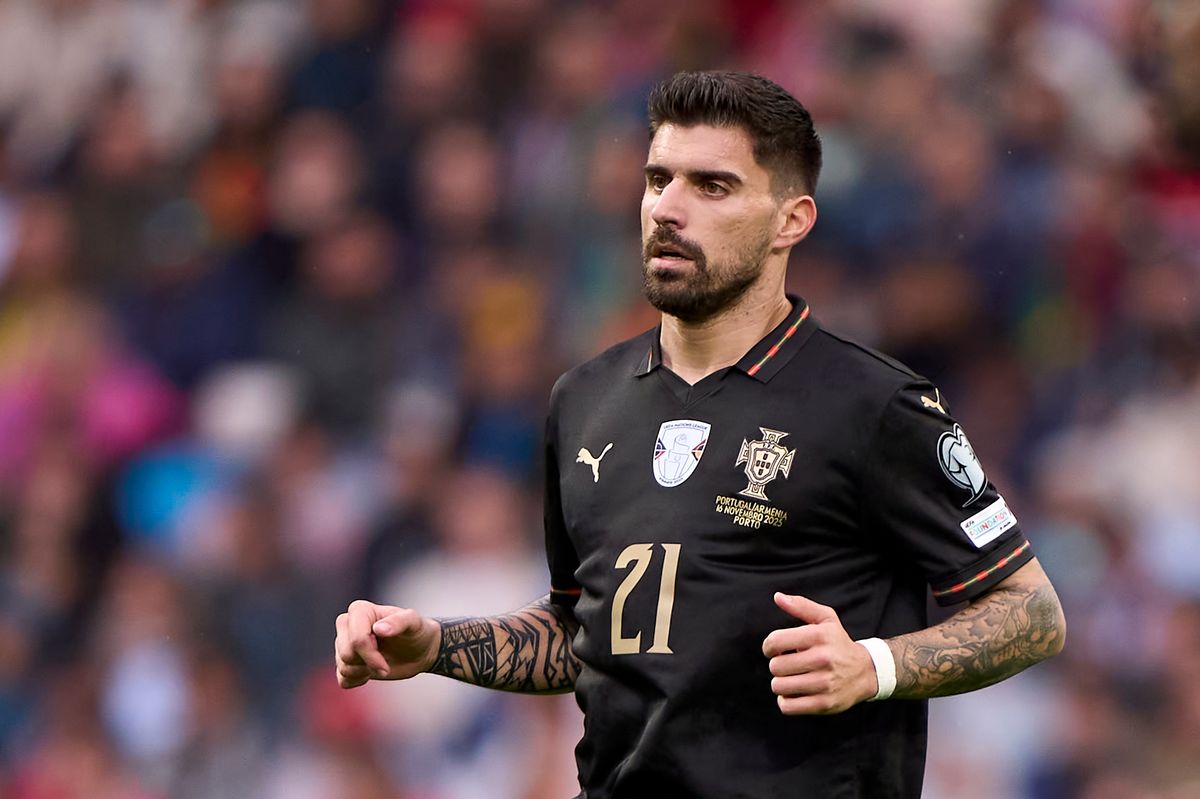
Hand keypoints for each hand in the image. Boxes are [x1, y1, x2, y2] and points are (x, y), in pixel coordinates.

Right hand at [334, 600, 440, 688]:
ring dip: (364, 672)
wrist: (419, 650)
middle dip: (368, 664)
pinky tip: (371, 672)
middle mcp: (347, 624)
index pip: (356, 639)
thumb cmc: (415, 631)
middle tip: (385, 664)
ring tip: (380, 664)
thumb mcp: (414, 622)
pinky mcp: (345, 661)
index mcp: (360, 610)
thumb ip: (399, 622)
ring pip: (342, 666)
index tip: (386, 664)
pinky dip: (357, 680)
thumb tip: (378, 628)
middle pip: (346, 653)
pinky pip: (342, 678)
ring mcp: (344, 643)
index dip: (370, 655)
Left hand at [761, 592, 878, 714]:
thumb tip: (777, 597)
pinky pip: (788, 706)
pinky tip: (794, 692)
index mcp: (819, 636)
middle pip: (775, 666)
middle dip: (778, 665)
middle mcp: (823, 659)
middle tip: (789, 664)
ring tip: (792, 678)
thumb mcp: (826, 619)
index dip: (769, 646)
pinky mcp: (824, 704)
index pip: (774, 641)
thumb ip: (801, 606)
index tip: (775, 649)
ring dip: (781, 683)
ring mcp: (824, 683)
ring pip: (779, 686)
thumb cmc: (838, 643)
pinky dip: (785, 701)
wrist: (866, 672)